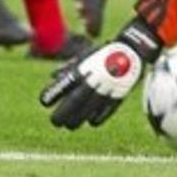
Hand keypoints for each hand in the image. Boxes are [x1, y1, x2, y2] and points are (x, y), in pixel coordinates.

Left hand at [39, 19, 160, 130]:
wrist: (132, 50)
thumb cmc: (103, 53)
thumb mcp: (85, 56)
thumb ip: (69, 67)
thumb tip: (53, 76)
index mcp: (84, 68)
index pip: (65, 84)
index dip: (53, 94)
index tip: (44, 103)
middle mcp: (94, 79)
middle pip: (75, 101)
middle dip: (63, 114)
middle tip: (55, 122)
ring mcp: (106, 88)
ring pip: (88, 110)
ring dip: (77, 120)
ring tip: (69, 126)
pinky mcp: (118, 95)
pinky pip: (105, 111)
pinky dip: (96, 118)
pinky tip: (90, 121)